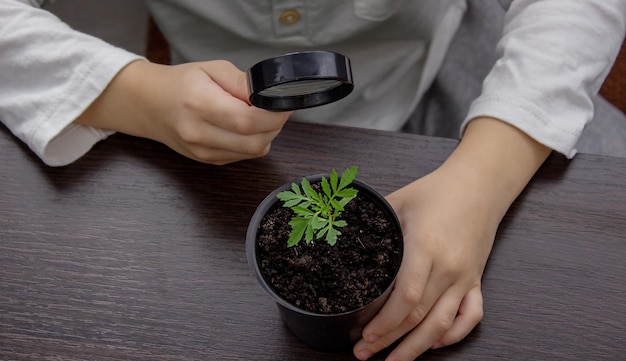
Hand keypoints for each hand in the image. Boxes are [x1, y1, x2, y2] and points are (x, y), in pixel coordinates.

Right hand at [77, 60, 291, 164]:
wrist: (148, 104)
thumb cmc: (180, 83)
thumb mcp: (211, 68)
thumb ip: (242, 82)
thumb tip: (268, 94)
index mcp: (199, 104)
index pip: (248, 120)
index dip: (274, 115)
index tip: (284, 104)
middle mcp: (199, 133)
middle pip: (255, 142)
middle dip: (275, 126)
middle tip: (276, 110)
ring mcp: (202, 152)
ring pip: (252, 152)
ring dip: (266, 136)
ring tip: (259, 116)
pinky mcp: (207, 161)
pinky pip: (242, 157)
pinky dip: (252, 143)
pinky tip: (244, 128)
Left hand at [353, 117, 550, 359]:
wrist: (480, 184)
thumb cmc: (436, 191)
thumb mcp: (399, 201)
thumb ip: (372, 221)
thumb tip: (338, 235)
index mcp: (426, 248)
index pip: (406, 298)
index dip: (385, 323)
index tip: (364, 335)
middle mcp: (448, 268)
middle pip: (419, 317)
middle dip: (390, 340)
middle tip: (364, 353)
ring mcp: (465, 278)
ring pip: (442, 325)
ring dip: (417, 348)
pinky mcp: (476, 280)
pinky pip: (470, 316)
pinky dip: (454, 335)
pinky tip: (434, 343)